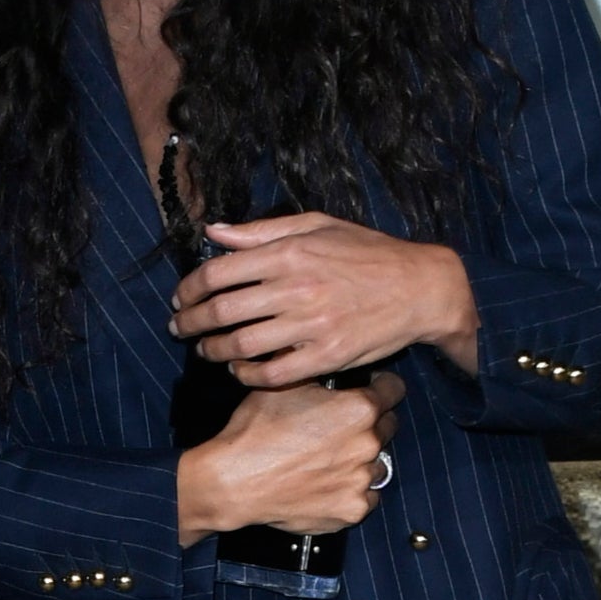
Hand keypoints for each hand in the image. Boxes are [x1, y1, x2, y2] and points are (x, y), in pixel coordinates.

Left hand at [170, 212, 479, 386]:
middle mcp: (295, 288)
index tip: (181, 298)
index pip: (218, 273)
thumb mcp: (316, 225)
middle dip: (190, 322)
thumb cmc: (367, 251)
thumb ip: (261, 230)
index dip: (189, 288)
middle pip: (222, 311)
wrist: (421, 288)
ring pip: (242, 344)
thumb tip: (214, 231)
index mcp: (288, 252)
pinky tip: (239, 369)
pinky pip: (275, 372)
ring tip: (204, 349)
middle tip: (179, 328)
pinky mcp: (328, 356)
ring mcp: (312, 325)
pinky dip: (248, 374)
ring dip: (213, 350)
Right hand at [177, 372, 403, 542]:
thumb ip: (309, 365)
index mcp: (358, 409)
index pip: (394, 389)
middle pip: (387, 426)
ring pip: (376, 463)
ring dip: (360, 458)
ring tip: (327, 456)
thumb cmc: (256, 431)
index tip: (372, 389)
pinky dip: (350, 489)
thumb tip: (311, 349)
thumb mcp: (281, 383)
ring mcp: (362, 480)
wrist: (236, 480)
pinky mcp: (352, 509)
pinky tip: (324, 481)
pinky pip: (364, 496)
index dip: (381, 386)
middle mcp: (368, 444)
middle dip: (368, 423)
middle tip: (337, 425)